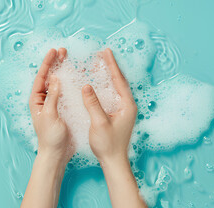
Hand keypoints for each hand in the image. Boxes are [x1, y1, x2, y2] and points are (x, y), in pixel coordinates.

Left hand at [29, 48, 72, 165]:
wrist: (57, 154)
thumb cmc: (50, 137)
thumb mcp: (50, 115)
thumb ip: (52, 97)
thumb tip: (54, 79)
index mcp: (37, 100)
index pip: (41, 77)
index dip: (47, 63)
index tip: (53, 52)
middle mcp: (44, 100)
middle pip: (49, 77)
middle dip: (55, 63)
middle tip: (63, 51)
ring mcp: (54, 104)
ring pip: (58, 83)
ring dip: (63, 70)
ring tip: (69, 58)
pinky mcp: (63, 109)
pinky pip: (66, 92)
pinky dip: (70, 82)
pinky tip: (76, 76)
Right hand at [82, 48, 136, 163]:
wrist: (113, 160)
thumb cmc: (108, 144)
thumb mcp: (99, 123)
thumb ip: (93, 104)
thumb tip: (86, 86)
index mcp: (127, 105)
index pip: (119, 80)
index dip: (112, 65)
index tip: (106, 52)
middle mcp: (127, 105)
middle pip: (119, 81)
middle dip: (111, 66)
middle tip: (103, 53)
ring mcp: (123, 109)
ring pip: (116, 87)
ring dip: (109, 74)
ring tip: (100, 63)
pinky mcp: (118, 114)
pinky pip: (112, 94)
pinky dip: (106, 85)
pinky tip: (99, 82)